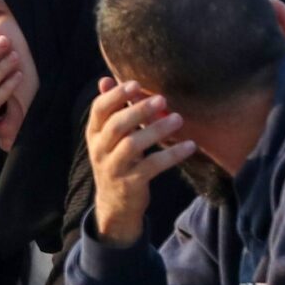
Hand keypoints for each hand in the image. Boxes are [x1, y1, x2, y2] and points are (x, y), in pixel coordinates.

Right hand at [86, 77, 196, 246]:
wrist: (116, 205)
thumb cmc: (117, 161)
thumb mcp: (109, 138)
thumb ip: (111, 110)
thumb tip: (105, 79)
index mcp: (94, 133)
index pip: (99, 109)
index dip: (115, 95)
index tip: (134, 84)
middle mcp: (100, 150)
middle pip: (117, 126)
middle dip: (138, 110)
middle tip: (162, 99)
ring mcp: (114, 168)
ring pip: (133, 145)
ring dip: (156, 130)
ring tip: (178, 119)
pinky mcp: (131, 184)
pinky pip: (152, 166)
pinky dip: (172, 155)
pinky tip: (189, 145)